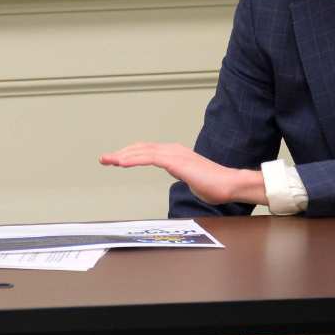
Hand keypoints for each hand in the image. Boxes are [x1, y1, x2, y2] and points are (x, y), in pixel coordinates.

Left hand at [100, 142, 264, 204]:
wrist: (229, 185)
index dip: (130, 154)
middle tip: (105, 159)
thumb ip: (182, 176)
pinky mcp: (176, 161)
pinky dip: (134, 159)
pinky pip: (150, 158)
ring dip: (123, 155)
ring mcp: (174, 154)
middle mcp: (173, 150)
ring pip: (142, 151)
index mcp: (175, 154)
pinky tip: (122, 163)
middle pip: (141, 148)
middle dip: (121, 153)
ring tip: (108, 160)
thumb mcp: (192, 180)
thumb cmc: (214, 185)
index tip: (116, 159)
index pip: (147, 151)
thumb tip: (180, 178)